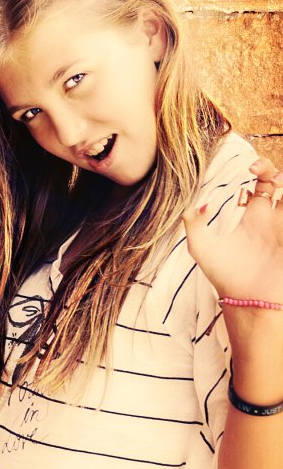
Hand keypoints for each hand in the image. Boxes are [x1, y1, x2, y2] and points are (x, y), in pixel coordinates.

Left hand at [183, 157, 282, 302]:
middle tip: (268, 176)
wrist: (248, 302)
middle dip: (279, 173)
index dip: (262, 168)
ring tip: (280, 187)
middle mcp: (275, 220)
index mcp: (255, 217)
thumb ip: (194, 224)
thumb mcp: (202, 248)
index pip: (264, 184)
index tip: (249, 166)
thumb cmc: (225, 277)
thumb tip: (199, 203)